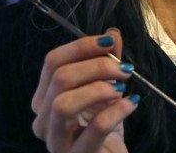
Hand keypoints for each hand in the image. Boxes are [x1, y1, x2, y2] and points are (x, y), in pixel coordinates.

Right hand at [31, 29, 137, 152]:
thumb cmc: (104, 127)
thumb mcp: (106, 89)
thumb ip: (107, 62)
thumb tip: (112, 33)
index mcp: (45, 98)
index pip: (52, 61)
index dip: (81, 46)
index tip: (110, 42)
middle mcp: (43, 119)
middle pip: (60, 78)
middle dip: (97, 66)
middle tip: (124, 69)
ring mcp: (56, 141)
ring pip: (64, 104)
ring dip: (98, 89)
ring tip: (121, 89)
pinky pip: (95, 128)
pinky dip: (117, 111)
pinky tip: (131, 104)